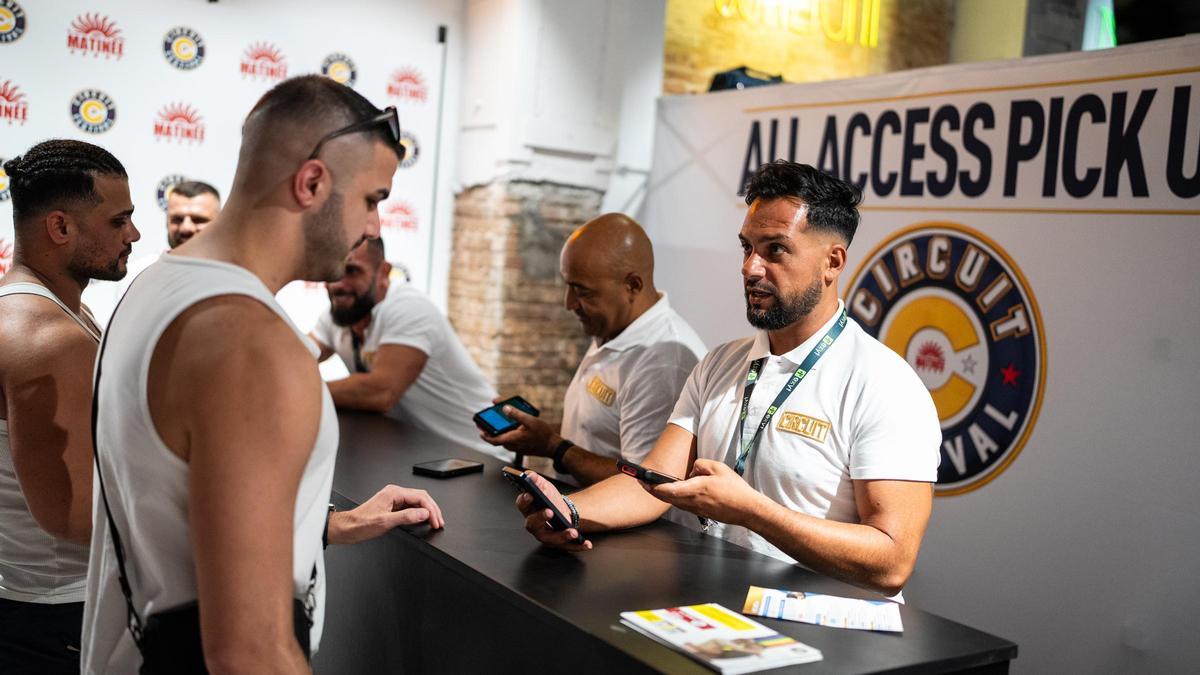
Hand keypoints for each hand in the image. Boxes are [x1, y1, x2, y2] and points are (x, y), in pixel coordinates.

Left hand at [328, 484, 444, 544]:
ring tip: (434, 521)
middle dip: (433, 510)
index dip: (431, 510)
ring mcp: (393, 499)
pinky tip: (423, 519)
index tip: (436, 521)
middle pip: (421, 497)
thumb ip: (407, 517)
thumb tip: (424, 513)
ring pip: (417, 502)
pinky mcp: (392, 506)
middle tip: (439, 522)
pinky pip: (410, 506)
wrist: (347, 528)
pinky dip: (419, 513)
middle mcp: (394, 493)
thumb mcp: (385, 522)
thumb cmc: (361, 524)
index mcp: (393, 492)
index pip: (420, 497)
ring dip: (427, 511)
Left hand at [480, 400, 558, 456]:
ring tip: (498, 422)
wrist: (552, 446)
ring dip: (499, 432)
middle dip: (491, 431)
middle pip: (497, 439)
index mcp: (512, 439)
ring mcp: (516, 447)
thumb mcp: (530, 420)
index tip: (480, 429)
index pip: (493, 439)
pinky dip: (507, 433)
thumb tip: (505, 409)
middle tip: (486, 422)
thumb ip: (516, 414)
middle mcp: (512, 445)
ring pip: (503, 440)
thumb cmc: (543, 435)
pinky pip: (510, 441)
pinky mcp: (520, 447)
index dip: (485, 434)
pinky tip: (511, 426)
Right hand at [513, 471, 591, 550]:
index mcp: (528, 509)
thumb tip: (530, 475)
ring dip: (562, 536)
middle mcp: (534, 525)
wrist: (561, 511)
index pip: (522, 504)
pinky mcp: (558, 543)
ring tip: (573, 532)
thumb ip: (536, 480)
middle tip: (550, 511)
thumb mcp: (544, 486)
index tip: (530, 494)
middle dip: (540, 517)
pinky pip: (568, 547)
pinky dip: (578, 546)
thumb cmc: (550, 499)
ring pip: (551, 539)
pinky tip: (587, 544)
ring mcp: (545, 536)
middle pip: (533, 524)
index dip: (525, 500)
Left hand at [643, 459, 765, 526]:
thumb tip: (692, 470)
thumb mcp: (719, 468)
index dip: (654, 487)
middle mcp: (693, 501)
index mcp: (696, 488)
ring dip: (662, 495)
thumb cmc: (735, 489)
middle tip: (642, 483)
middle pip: (666, 498)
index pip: (669, 490)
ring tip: (653, 486)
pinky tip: (674, 493)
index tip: (644, 482)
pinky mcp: (699, 513)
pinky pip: (682, 505)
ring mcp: (696, 509)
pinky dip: (674, 498)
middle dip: (652, 490)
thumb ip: (701, 465)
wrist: (746, 509)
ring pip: (673, 502)